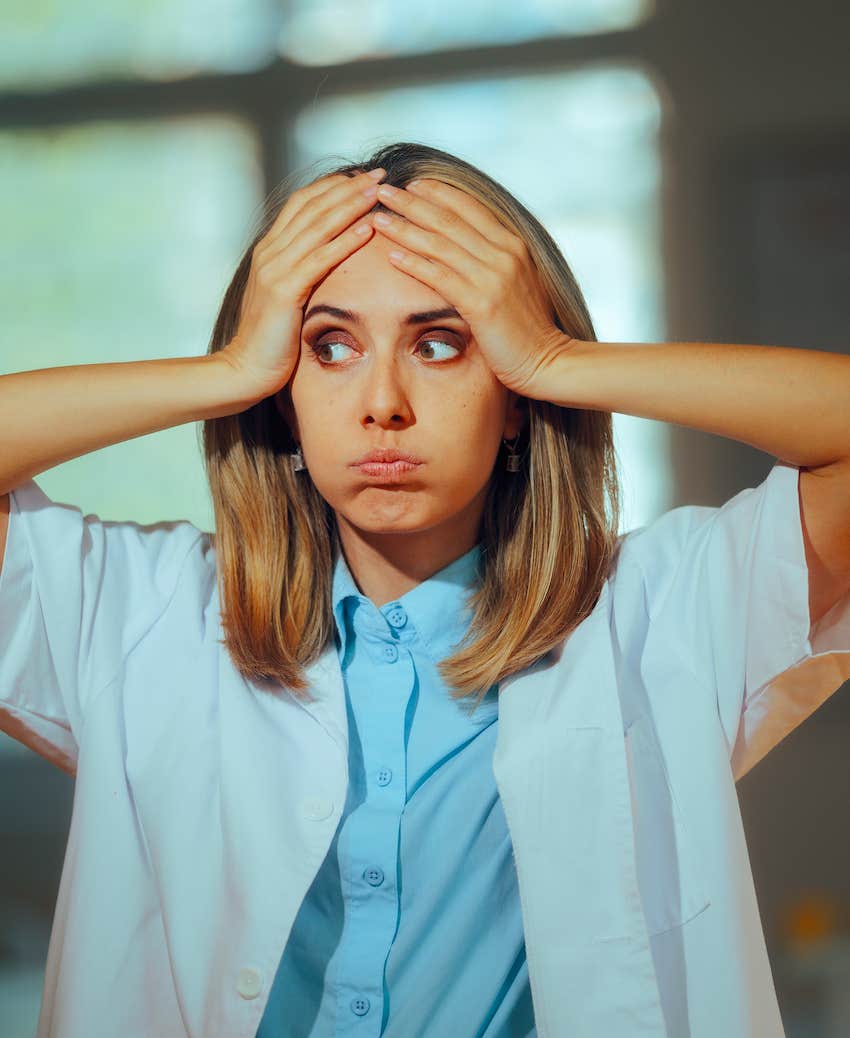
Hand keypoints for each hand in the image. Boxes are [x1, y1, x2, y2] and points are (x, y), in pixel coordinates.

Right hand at [219, 168, 386, 401]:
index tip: (360, 178)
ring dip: (350, 205)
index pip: (302, 205)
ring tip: (377, 191)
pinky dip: (345, 240)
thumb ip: (299, 274)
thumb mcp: (285, 298)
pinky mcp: (284, 291)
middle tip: (378, 173)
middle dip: (347, 187)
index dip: (331, 188)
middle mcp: (270, 252)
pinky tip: (367, 229)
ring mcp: (275, 269)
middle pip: (312, 207)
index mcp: (270, 251)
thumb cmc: (270, 340)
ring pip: (318, 226)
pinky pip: (320, 259)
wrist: (245, 369)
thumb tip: (326, 262)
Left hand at [366, 178, 573, 397]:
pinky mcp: (481, 304)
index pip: (470, 207)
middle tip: (384, 189)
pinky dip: (414, 264)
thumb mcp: (522, 282)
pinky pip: (440, 277)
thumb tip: (477, 249)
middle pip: (449, 219)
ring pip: (440, 244)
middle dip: (413, 202)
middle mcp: (504, 254)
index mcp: (514, 244)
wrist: (548, 361)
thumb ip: (500, 261)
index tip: (413, 183)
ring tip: (378, 219)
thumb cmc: (531, 328)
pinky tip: (391, 256)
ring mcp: (493, 278)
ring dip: (405, 228)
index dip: (439, 192)